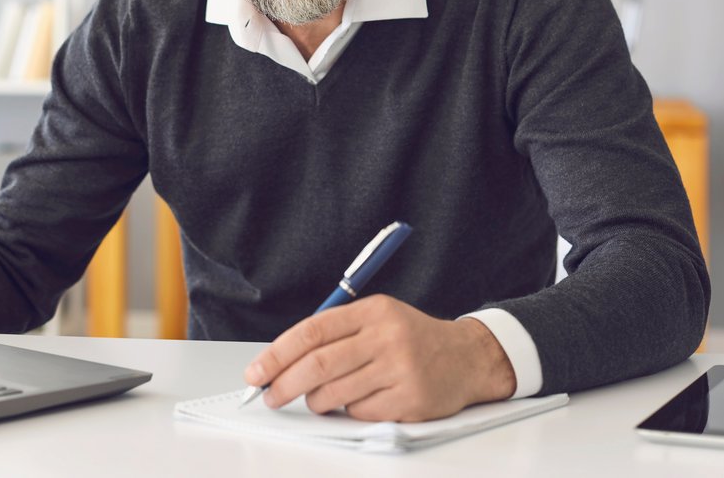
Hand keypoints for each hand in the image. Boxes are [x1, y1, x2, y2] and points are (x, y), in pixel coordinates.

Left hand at [243, 295, 516, 422]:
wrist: (467, 358)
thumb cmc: (411, 338)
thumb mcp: (376, 318)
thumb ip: (336, 332)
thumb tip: (282, 360)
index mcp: (372, 311)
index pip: (312, 331)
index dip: (278, 354)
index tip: (257, 372)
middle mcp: (386, 336)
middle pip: (319, 364)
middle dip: (284, 384)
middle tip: (270, 396)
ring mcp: (400, 369)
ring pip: (336, 393)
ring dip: (316, 401)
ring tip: (317, 398)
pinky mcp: (410, 399)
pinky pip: (361, 413)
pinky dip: (349, 412)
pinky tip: (359, 401)